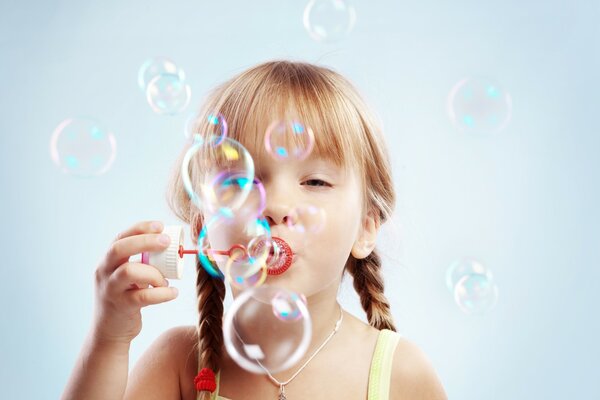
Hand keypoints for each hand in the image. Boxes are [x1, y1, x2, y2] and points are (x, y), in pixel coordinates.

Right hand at [91, 221, 178, 344]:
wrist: (110, 332)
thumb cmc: (125, 298)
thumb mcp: (127, 277)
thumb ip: (140, 262)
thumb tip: (170, 247)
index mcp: (108, 261)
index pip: (120, 237)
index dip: (140, 228)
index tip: (160, 226)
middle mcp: (105, 272)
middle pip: (119, 249)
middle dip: (144, 242)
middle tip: (166, 242)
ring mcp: (111, 289)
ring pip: (129, 272)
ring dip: (154, 272)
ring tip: (165, 280)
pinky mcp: (121, 306)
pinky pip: (144, 296)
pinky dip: (162, 293)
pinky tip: (173, 292)